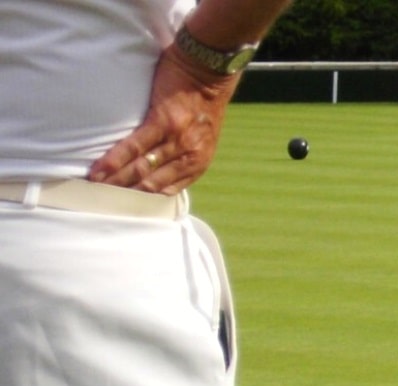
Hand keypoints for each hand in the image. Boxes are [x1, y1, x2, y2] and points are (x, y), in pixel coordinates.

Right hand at [87, 47, 238, 193]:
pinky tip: (100, 172)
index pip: (168, 192)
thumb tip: (162, 169)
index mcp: (197, 164)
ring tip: (96, 192)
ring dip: (117, 183)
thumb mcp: (202, 138)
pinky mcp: (162, 122)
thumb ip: (185, 155)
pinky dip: (115, 162)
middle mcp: (188, 158)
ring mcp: (176, 141)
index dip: (145, 203)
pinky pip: (134, 147)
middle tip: (104, 206)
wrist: (209, 71)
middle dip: (127, 198)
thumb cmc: (203, 102)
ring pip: (142, 170)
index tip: (126, 210)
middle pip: (152, 186)